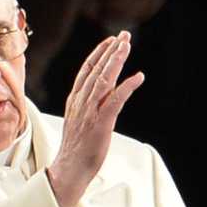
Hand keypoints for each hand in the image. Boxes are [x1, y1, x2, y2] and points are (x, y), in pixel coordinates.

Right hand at [48, 31, 143, 206]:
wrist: (68, 170)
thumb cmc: (76, 150)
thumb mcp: (78, 121)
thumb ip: (87, 106)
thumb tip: (100, 96)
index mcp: (75, 101)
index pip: (86, 71)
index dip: (98, 54)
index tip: (109, 41)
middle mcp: (81, 102)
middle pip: (96, 70)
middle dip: (110, 51)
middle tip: (123, 35)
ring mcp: (90, 112)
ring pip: (104, 80)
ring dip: (116, 61)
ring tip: (127, 45)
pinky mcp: (101, 123)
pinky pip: (115, 100)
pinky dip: (127, 87)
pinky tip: (138, 77)